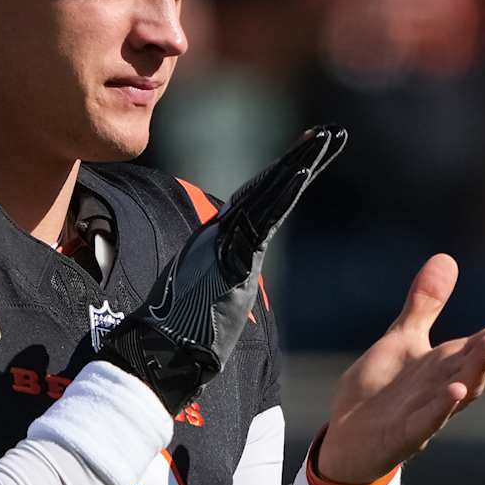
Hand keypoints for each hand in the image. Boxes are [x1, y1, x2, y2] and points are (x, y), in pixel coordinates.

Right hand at [102, 125, 345, 411]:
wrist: (156, 352)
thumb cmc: (174, 339)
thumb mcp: (201, 305)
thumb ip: (215, 286)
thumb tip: (223, 286)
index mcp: (216, 245)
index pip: (255, 204)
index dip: (280, 179)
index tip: (303, 156)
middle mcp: (219, 235)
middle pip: (267, 190)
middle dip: (298, 161)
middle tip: (328, 132)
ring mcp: (224, 241)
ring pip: (268, 195)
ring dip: (300, 164)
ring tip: (327, 137)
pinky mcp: (232, 254)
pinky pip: (264, 218)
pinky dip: (285, 193)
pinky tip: (305, 170)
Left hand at [315, 254, 484, 484]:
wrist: (346, 438)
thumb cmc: (381, 390)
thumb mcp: (402, 338)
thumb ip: (426, 304)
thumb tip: (447, 257)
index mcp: (450, 362)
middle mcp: (449, 385)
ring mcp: (432, 410)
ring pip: (467, 388)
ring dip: (481, 366)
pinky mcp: (408, 433)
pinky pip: (431, 419)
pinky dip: (445, 405)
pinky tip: (457, 388)